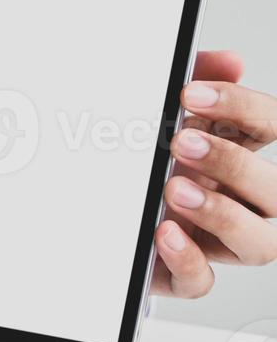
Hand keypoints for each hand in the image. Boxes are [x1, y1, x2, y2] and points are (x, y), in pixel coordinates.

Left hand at [153, 50, 276, 297]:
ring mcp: (213, 241)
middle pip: (276, 190)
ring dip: (223, 214)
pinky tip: (164, 232)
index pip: (269, 128)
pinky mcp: (180, 274)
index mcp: (235, 155)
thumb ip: (190, 81)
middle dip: (235, 164)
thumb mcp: (152, 114)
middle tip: (181, 143)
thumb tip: (228, 60)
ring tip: (175, 190)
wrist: (83, 215)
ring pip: (259, 243)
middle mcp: (236, 201)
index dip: (244, 109)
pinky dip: (187, 258)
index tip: (193, 94)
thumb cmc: (133, 162)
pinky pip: (202, 281)